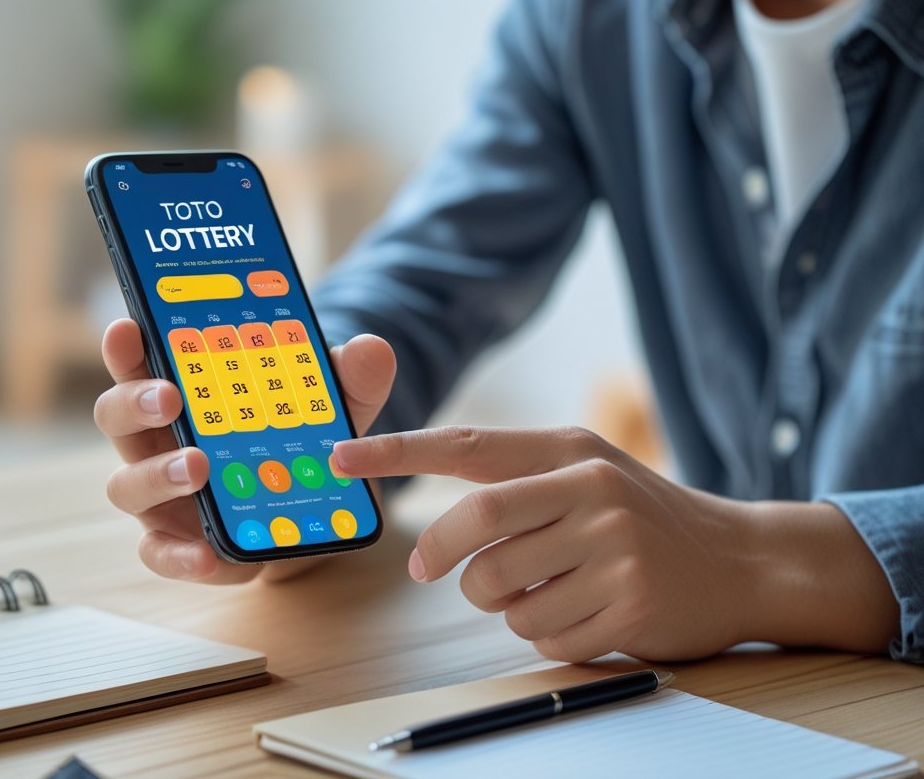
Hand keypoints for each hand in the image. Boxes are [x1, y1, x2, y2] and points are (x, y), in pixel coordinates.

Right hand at [95, 319, 395, 583]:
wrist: (312, 511)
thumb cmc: (302, 438)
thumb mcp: (335, 404)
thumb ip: (351, 377)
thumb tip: (373, 348)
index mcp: (182, 390)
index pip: (138, 359)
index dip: (125, 344)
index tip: (129, 327)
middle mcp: (157, 439)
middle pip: (116, 415)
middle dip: (134, 402)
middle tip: (170, 397)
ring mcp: (160, 494)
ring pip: (125, 484)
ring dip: (156, 475)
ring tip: (197, 467)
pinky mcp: (176, 542)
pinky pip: (157, 553)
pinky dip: (176, 556)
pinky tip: (205, 555)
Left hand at [332, 426, 897, 661]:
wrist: (740, 559)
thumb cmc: (642, 516)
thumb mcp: (588, 472)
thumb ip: (515, 482)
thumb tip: (431, 525)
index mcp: (570, 451)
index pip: (469, 447)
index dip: (398, 451)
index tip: (342, 456)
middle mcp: (592, 492)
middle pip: (476, 529)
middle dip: (440, 557)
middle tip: (429, 569)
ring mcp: (613, 549)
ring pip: (500, 593)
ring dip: (503, 603)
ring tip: (547, 588)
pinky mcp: (628, 605)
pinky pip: (541, 634)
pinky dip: (545, 633)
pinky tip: (584, 612)